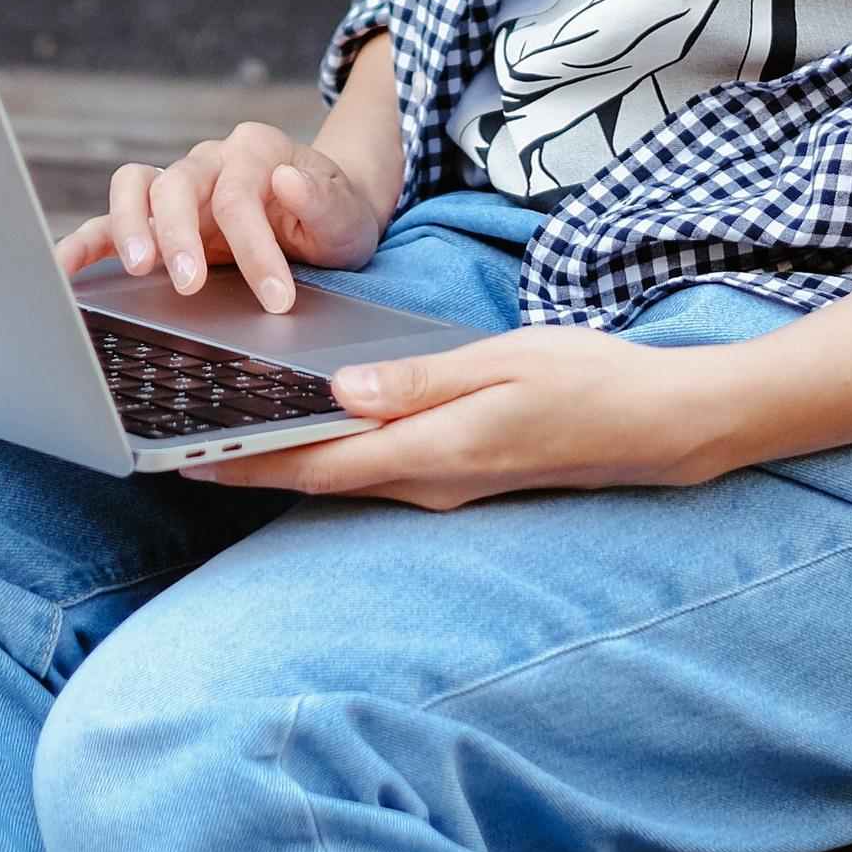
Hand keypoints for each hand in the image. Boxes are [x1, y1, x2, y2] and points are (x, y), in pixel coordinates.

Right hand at [55, 122, 391, 314]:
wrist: (328, 216)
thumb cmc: (336, 216)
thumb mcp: (347, 212)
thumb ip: (323, 198)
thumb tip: (289, 179)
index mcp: (256, 151)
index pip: (241, 195)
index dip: (255, 249)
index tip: (277, 300)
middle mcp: (210, 161)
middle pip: (178, 183)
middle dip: (180, 235)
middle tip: (191, 285)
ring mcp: (179, 188)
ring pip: (136, 187)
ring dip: (131, 227)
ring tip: (137, 270)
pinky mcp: (158, 221)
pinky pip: (111, 222)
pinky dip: (85, 242)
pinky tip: (64, 270)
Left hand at [222, 323, 740, 504]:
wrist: (662, 427)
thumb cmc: (589, 383)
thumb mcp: (504, 363)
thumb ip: (420, 380)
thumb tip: (341, 390)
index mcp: (437, 452)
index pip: (321, 466)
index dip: (250, 466)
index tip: (189, 462)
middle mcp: (436, 483)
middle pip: (325, 481)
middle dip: (255, 469)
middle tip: (188, 451)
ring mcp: (453, 488)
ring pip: (353, 480)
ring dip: (293, 465)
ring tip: (235, 441)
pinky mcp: (469, 479)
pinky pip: (385, 475)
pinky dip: (340, 460)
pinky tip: (323, 438)